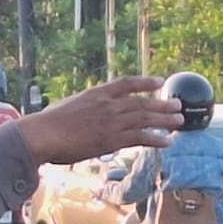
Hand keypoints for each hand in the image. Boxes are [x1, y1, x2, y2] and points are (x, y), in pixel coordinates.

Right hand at [16, 77, 183, 165]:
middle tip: (177, 106)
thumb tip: (90, 113)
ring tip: (179, 122)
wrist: (43, 135)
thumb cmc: (49, 124)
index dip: (145, 82)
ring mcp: (111, 122)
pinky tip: (167, 141)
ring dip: (164, 120)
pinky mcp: (112, 140)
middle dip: (162, 104)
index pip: (127, 83)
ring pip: (145, 119)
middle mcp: (108, 105)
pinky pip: (140, 138)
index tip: (159, 82)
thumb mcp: (70, 106)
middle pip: (142, 102)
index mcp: (97, 93)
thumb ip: (86, 107)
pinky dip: (156, 139)